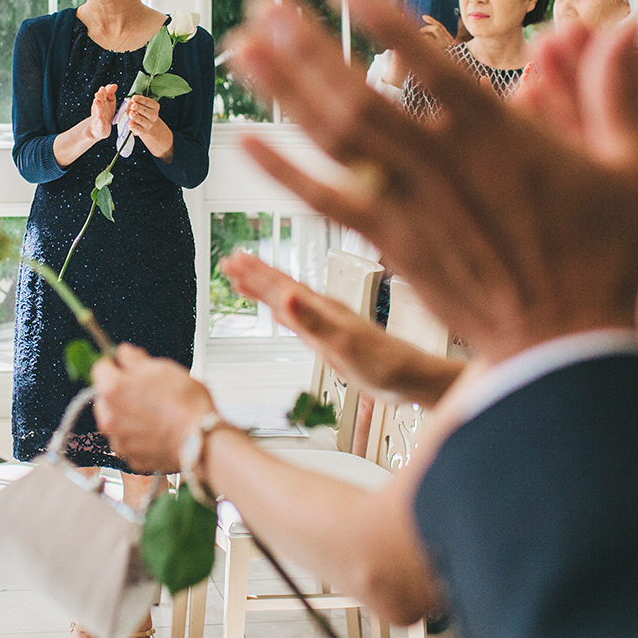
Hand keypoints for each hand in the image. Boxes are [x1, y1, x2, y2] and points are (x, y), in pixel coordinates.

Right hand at [85, 83, 116, 140]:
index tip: (110, 87)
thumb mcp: (109, 103)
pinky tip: (99, 117)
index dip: (107, 90)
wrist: (98, 128)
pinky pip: (99, 122)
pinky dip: (99, 119)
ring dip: (97, 106)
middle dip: (100, 95)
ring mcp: (99, 116)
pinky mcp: (100, 125)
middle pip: (100, 100)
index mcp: (104, 100)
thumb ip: (110, 93)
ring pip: (98, 110)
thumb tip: (115, 85)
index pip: (105, 93)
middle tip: (101, 90)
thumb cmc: (105, 113)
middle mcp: (100, 107)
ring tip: (97, 101)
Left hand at [91, 343, 215, 471]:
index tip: (125, 365)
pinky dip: (137, 435)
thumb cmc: (185, 405)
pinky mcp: (132, 458)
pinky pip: (128, 441)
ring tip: (153, 411)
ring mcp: (119, 440)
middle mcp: (109, 418)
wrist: (201, 439)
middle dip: (120, 391)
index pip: (100, 368)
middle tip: (144, 389)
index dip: (116, 364)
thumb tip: (125, 354)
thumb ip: (135, 358)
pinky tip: (156, 429)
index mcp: (112, 390)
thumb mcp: (162, 367)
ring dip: (127, 414)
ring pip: (115, 420)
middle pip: (105, 396)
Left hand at [124, 94, 173, 158]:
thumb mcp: (144, 105)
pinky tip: (130, 124)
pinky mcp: (143, 131)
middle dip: (139, 108)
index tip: (134, 98)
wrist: (150, 126)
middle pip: (145, 111)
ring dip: (136, 117)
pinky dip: (134, 126)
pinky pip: (138, 129)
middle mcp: (153, 115)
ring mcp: (148, 124)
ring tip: (131, 113)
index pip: (148, 102)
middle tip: (133, 106)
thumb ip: (138, 101)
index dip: (140, 100)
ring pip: (142, 120)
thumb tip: (132, 101)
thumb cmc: (145, 113)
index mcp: (154, 106)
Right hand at [222, 253, 462, 406]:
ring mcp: (326, 323)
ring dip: (265, 291)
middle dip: (254, 274)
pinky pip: (298, 320)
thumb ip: (312, 320)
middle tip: (228, 262)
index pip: (280, 284)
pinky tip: (278, 314)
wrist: (409, 377)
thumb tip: (285, 297)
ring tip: (243, 282)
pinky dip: (283, 313)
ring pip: (288, 300)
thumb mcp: (342, 342)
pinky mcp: (330, 339)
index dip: (255, 273)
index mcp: (321, 307)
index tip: (232, 260)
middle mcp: (322, 310)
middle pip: (281, 286)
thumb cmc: (382, 362)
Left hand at [225, 0, 637, 365]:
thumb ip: (618, 93)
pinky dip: (283, 170)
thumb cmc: (609, 261)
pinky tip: (245, 140)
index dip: (383, 21)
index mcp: (499, 137)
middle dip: (304, 45)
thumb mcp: (637, 172)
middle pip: (355, 95)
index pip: (428, 63)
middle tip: (261, 3)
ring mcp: (409, 208)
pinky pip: (324, 201)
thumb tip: (625, 25)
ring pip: (331, 139)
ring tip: (239, 46)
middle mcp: (441, 166)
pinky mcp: (391, 246)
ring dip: (281, 90)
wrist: (564, 354)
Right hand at [516, 28, 637, 409]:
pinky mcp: (548, 242)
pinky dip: (520, 145)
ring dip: (548, 100)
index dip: (633, 76)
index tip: (611, 32)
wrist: (634, 388)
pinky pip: (533, 185)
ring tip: (526, 57)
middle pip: (605, 124)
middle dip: (582, 74)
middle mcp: (631, 206)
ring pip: (567, 147)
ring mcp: (586, 224)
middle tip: (556, 32)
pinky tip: (503, 113)